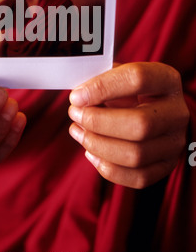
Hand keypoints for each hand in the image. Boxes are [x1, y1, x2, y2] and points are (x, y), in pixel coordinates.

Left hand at [68, 62, 189, 188]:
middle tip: (74, 114)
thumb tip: (78, 97)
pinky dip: (108, 168)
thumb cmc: (126, 89)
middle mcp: (177, 112)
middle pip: (140, 124)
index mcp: (166, 80)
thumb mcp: (117, 74)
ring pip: (136, 155)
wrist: (149, 107)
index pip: (138, 79)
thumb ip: (99, 80)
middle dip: (98, 121)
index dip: (102, 88)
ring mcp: (175, 142)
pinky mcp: (167, 165)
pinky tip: (90, 152)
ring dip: (97, 145)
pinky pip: (138, 177)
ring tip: (77, 131)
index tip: (76, 96)